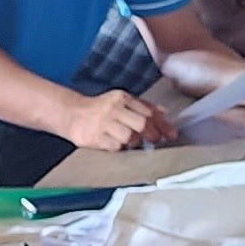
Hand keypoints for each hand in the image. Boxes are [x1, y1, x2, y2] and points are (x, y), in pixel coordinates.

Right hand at [63, 88, 178, 152]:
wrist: (72, 114)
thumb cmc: (101, 110)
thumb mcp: (122, 102)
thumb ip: (143, 106)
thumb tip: (164, 113)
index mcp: (122, 98)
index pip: (147, 111)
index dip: (162, 124)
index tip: (172, 134)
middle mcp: (113, 109)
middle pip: (141, 123)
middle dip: (152, 134)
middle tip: (155, 140)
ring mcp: (103, 123)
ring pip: (129, 137)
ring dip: (134, 142)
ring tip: (131, 142)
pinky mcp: (95, 137)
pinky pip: (115, 147)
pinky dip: (120, 148)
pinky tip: (116, 144)